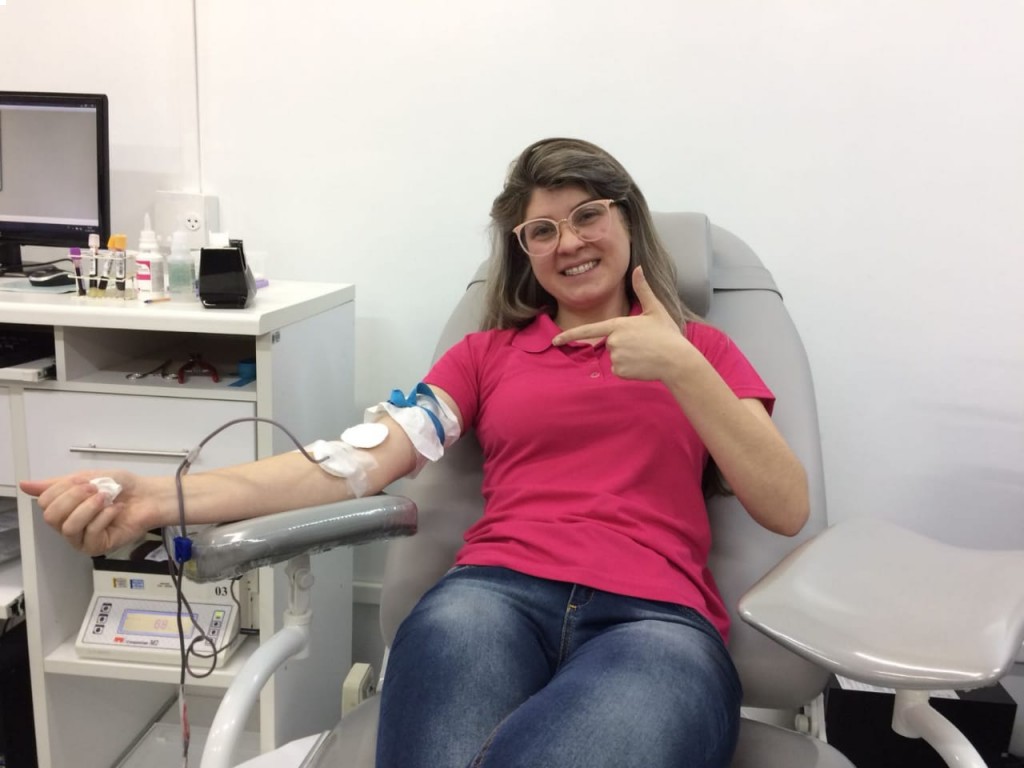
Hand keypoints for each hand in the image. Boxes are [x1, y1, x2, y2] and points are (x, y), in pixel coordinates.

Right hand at [20, 471, 159, 555]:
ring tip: (106, 499)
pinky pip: (91, 533)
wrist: (148, 495)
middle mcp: (69, 526)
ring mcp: (83, 539)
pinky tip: (115, 510)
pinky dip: (104, 517)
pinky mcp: (98, 547)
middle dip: (74, 498)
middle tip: (96, 490)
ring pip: (68, 527)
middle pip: (51, 517)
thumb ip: (56, 484)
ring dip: (89, 508)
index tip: (85, 482)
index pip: (44, 503)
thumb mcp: (87, 477)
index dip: (63, 490)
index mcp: (64, 509)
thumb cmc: (121, 486)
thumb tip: (24, 484)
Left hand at [552, 266, 691, 381]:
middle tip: (644, 344)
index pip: (589, 330)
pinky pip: (619, 370)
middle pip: (610, 343)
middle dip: (624, 345)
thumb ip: (643, 289)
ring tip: (645, 354)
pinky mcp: (620, 371)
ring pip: (615, 357)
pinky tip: (642, 365)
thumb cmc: (667, 334)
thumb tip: (638, 268)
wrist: (677, 360)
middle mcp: (613, 340)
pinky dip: (629, 370)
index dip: (569, 335)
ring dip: (627, 357)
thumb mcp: (655, 309)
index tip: (556, 340)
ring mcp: (616, 356)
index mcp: (618, 324)